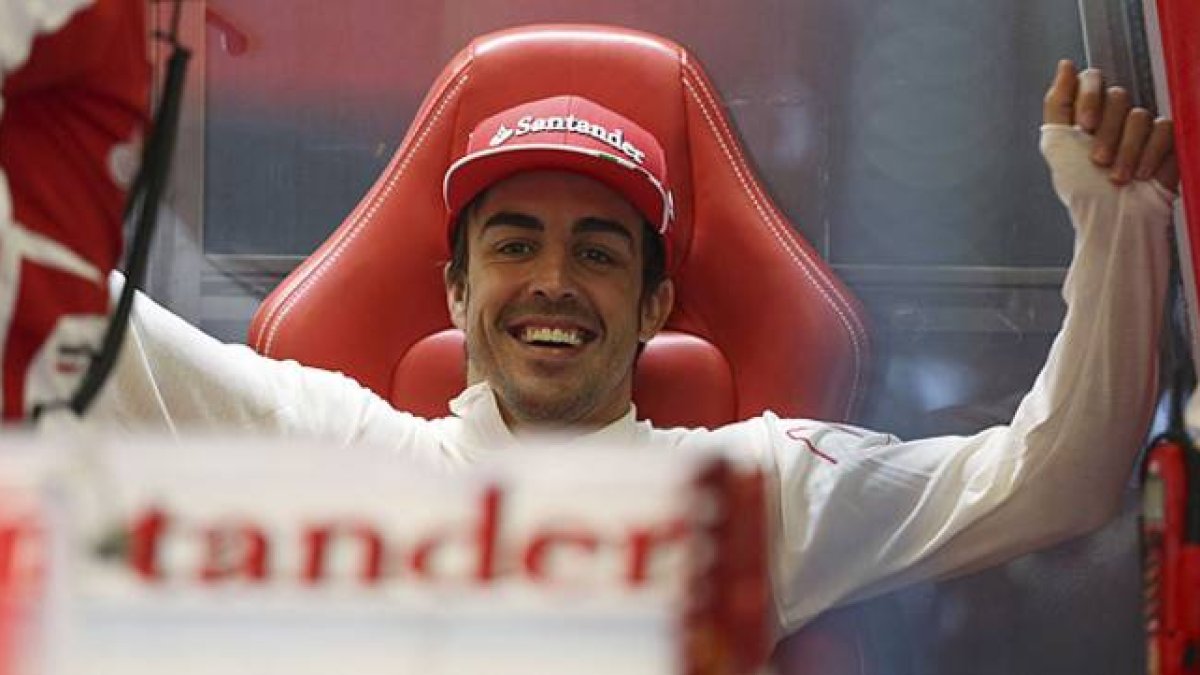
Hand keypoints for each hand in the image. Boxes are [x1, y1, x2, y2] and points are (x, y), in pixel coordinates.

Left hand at [1043, 59, 1178, 191]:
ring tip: (1118, 177)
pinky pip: (1164, 129)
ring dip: (1126, 150)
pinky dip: (1150, 153)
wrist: (1112, 217)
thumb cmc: (1081, 188)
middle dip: (1106, 133)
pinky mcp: (1166, 140)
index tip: (1084, 126)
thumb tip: (1066, 65)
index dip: (1089, 97)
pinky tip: (1142, 174)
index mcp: (1087, 114)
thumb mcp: (1056, 145)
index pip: (1093, 79)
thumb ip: (1057, 103)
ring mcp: (1141, 128)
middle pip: (1117, 97)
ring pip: (1139, 115)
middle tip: (1098, 161)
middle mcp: (1114, 117)